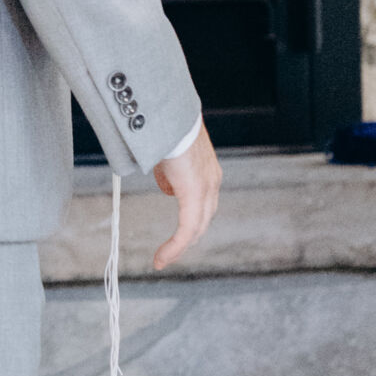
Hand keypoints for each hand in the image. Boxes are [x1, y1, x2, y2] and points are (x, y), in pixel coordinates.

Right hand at [152, 126, 220, 268]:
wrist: (167, 116)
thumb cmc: (165, 129)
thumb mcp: (168, 155)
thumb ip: (170, 173)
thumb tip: (168, 187)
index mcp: (208, 173)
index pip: (203, 206)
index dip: (190, 223)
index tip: (176, 237)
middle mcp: (212, 182)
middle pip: (203, 221)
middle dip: (185, 240)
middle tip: (168, 254)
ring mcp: (206, 188)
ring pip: (196, 228)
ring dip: (179, 246)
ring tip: (162, 259)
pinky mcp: (194, 193)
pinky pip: (186, 228)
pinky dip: (175, 246)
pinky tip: (162, 257)